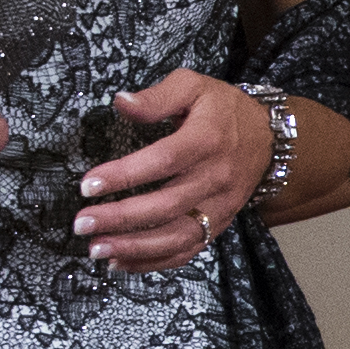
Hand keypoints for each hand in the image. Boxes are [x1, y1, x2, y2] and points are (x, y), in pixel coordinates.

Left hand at [75, 68, 271, 271]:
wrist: (268, 139)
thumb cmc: (222, 110)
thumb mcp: (192, 86)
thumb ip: (157, 96)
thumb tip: (121, 102)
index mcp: (207, 140)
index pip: (163, 161)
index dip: (125, 175)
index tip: (88, 184)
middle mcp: (215, 178)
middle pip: (166, 205)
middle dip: (121, 218)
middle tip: (81, 224)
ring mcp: (219, 206)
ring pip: (177, 236)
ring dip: (135, 248)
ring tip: (97, 249)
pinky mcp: (218, 224)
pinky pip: (187, 250)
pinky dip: (153, 262)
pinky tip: (121, 262)